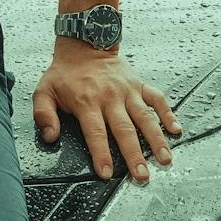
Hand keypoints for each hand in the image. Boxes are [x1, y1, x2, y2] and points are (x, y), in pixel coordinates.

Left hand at [32, 43, 182, 183]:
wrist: (84, 44)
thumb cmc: (65, 73)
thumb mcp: (44, 91)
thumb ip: (44, 115)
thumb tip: (50, 137)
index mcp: (86, 101)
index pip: (95, 133)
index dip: (101, 154)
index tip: (106, 173)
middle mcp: (110, 97)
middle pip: (124, 130)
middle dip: (134, 155)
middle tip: (142, 176)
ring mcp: (128, 91)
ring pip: (145, 117)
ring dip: (156, 139)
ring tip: (165, 159)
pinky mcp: (139, 84)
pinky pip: (157, 98)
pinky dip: (168, 113)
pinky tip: (176, 130)